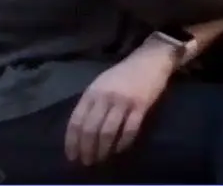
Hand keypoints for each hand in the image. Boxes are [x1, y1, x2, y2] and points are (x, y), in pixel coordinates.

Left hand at [64, 48, 172, 165]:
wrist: (150, 60)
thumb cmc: (123, 74)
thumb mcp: (101, 84)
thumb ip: (91, 103)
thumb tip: (80, 132)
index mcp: (92, 92)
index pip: (76, 121)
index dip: (72, 142)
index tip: (72, 156)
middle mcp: (105, 97)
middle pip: (90, 129)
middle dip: (87, 149)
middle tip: (87, 162)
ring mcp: (123, 101)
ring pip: (108, 132)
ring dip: (103, 150)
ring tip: (101, 159)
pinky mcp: (141, 105)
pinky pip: (130, 129)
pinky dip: (123, 143)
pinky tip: (119, 150)